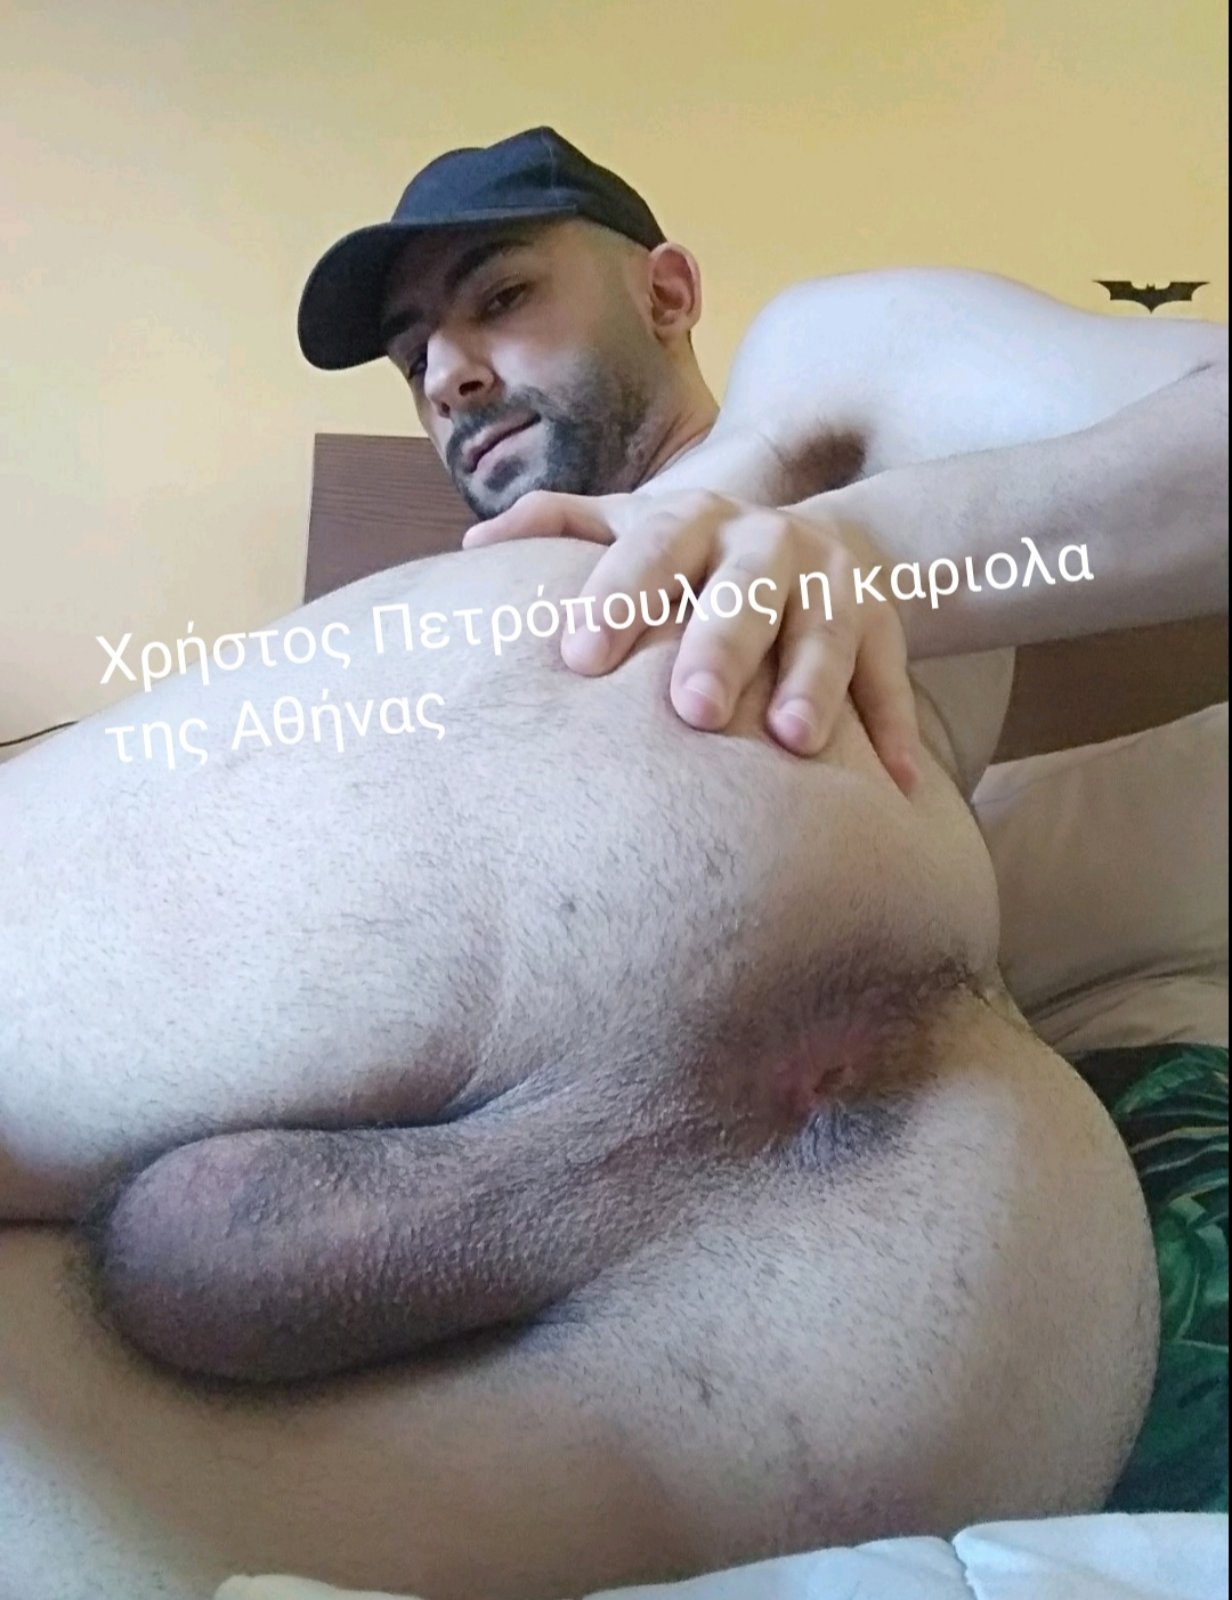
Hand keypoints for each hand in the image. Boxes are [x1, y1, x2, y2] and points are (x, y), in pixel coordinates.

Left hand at [463, 489, 920, 792]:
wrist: (818, 543)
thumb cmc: (695, 557)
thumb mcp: (634, 527)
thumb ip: (560, 528)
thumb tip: (473, 545)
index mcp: (695, 521)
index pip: (651, 549)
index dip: (618, 597)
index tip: (581, 658)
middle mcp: (767, 544)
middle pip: (744, 592)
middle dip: (721, 645)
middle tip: (691, 709)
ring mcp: (832, 584)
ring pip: (825, 632)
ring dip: (814, 684)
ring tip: (792, 742)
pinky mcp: (885, 626)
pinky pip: (892, 681)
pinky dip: (893, 732)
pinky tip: (893, 788)